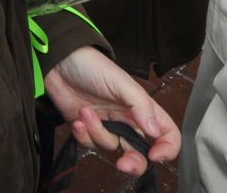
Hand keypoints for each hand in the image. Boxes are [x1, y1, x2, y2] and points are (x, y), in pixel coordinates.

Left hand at [45, 47, 180, 177]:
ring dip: (97, 131)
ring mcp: (106, 125)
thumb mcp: (122, 82)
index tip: (155, 155)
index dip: (167, 148)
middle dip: (133, 163)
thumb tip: (154, 131)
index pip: (166, 134)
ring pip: (110, 147)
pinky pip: (89, 143)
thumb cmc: (93, 66)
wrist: (60, 62)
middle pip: (139, 153)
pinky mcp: (86, 128)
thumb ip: (140, 105)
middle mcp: (126, 120)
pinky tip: (78, 118)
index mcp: (142, 109)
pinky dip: (83, 134)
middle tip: (123, 164)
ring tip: (86, 111)